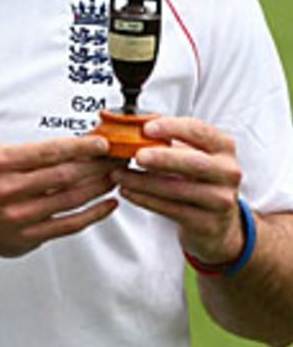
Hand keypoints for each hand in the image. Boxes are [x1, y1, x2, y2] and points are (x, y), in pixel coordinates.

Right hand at [0, 135, 120, 258]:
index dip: (80, 147)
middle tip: (114, 158)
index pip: (49, 151)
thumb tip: (73, 145)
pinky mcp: (30, 235)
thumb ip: (32, 154)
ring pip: (71, 199)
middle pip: (65, 175)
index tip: (101, 143)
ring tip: (113, 176)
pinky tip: (106, 204)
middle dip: (96, 165)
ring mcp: (21, 214)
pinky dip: (94, 214)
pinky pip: (70, 224)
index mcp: (2, 163)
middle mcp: (10, 189)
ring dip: (99, 187)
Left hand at [114, 116, 244, 263]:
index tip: (147, 128)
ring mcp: (221, 199)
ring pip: (178, 189)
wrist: (216, 220)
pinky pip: (171, 209)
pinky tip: (127, 191)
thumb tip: (131, 124)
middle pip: (194, 163)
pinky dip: (145, 199)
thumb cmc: (196, 178)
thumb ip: (168, 140)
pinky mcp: (207, 222)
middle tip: (137, 155)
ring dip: (143, 182)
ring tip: (118, 174)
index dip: (173, 128)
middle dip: (163, 158)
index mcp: (223, 147)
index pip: (200, 131)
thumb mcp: (190, 154)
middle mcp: (228, 172)